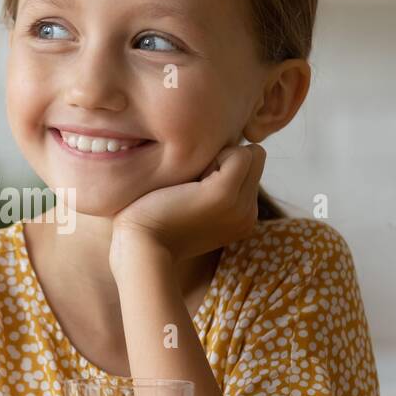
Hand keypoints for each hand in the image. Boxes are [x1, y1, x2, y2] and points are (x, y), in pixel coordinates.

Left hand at [110, 141, 266, 269]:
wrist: (138, 247)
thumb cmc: (153, 221)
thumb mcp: (193, 204)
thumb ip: (213, 184)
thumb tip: (222, 149)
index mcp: (243, 219)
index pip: (252, 168)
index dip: (225, 164)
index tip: (195, 185)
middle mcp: (248, 215)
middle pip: (256, 158)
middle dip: (226, 158)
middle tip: (192, 182)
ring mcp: (240, 207)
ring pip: (251, 154)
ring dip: (219, 157)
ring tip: (190, 183)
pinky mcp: (224, 195)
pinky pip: (240, 153)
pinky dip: (213, 155)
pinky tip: (188, 180)